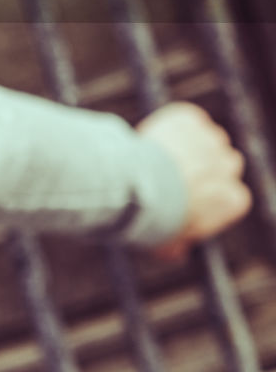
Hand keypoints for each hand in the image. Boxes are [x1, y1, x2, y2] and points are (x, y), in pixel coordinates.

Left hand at [136, 102, 250, 260]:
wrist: (138, 186)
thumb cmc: (154, 219)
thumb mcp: (168, 245)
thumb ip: (178, 246)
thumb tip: (176, 253)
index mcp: (234, 200)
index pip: (231, 193)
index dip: (208, 193)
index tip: (188, 194)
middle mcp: (229, 167)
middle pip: (223, 163)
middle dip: (202, 167)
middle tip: (172, 173)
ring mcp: (210, 140)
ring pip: (205, 138)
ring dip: (188, 143)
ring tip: (160, 155)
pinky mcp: (189, 120)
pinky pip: (185, 118)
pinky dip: (172, 124)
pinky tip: (155, 136)